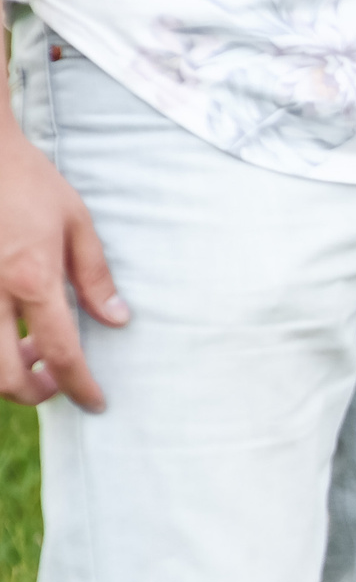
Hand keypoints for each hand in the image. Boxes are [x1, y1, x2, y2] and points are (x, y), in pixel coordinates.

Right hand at [0, 126, 126, 409]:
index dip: (80, 387)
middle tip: (56, 382)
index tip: (96, 402)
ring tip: (30, 351)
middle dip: (34, 392)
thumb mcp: (75, 221)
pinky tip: (7, 329)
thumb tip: (118, 320)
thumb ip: (95, 276)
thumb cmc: (25, 179)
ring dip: (5, 372)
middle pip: (5, 375)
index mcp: (30, 279)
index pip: (61, 353)